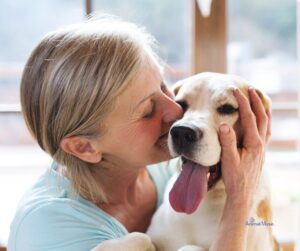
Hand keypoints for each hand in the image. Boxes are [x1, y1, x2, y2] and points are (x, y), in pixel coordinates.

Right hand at [218, 87, 270, 203]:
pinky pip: (266, 131)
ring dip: (263, 109)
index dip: (243, 102)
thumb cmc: (234, 178)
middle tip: (250, 88)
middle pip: (261, 117)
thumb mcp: (228, 160)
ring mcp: (262, 148)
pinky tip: (262, 120)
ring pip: (267, 123)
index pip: (249, 117)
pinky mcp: (260, 152)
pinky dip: (264, 121)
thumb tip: (224, 124)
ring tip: (260, 98)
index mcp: (254, 143)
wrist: (243, 194)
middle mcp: (261, 143)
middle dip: (256, 101)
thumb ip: (227, 142)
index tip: (235, 91)